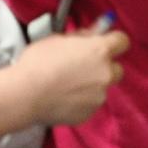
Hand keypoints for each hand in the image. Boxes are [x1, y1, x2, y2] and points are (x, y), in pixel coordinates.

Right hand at [13, 29, 129, 126]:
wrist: (24, 95)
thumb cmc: (38, 62)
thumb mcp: (59, 39)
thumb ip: (81, 37)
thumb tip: (94, 33)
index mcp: (100, 50)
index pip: (122, 41)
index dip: (113, 42)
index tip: (103, 44)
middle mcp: (105, 73)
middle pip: (116, 68)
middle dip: (104, 68)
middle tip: (84, 68)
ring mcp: (99, 96)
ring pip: (102, 88)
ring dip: (91, 86)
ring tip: (67, 87)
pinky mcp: (89, 114)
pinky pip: (90, 105)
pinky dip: (81, 102)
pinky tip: (62, 100)